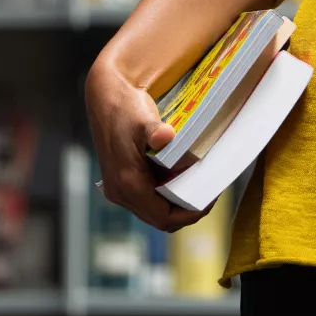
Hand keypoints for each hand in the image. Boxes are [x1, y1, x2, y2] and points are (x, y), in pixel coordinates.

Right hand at [83, 55, 210, 231]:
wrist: (106, 97)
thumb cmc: (125, 107)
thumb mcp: (143, 118)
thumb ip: (155, 132)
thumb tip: (166, 136)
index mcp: (127, 183)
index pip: (163, 217)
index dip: (190, 213)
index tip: (209, 199)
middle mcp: (120, 192)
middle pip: (160, 218)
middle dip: (186, 210)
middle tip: (207, 192)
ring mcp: (118, 189)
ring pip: (153, 210)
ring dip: (176, 203)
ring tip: (196, 184)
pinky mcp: (120, 181)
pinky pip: (147, 199)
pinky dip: (166, 194)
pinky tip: (179, 176)